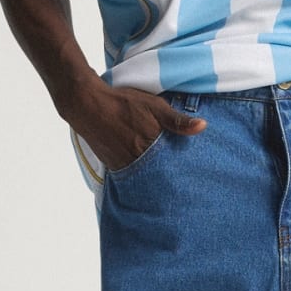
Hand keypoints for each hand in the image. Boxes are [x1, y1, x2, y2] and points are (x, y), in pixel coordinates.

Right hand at [63, 80, 204, 169]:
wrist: (87, 104)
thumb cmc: (123, 103)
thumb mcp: (154, 106)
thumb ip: (177, 120)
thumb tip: (203, 127)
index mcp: (150, 146)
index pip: (172, 166)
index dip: (182, 172)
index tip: (193, 179)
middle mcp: (136, 160)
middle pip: (158, 175)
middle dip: (169, 178)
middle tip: (183, 187)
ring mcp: (123, 164)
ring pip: (144, 177)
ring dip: (154, 178)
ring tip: (166, 182)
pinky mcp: (112, 164)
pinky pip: (130, 174)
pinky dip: (139, 175)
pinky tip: (146, 173)